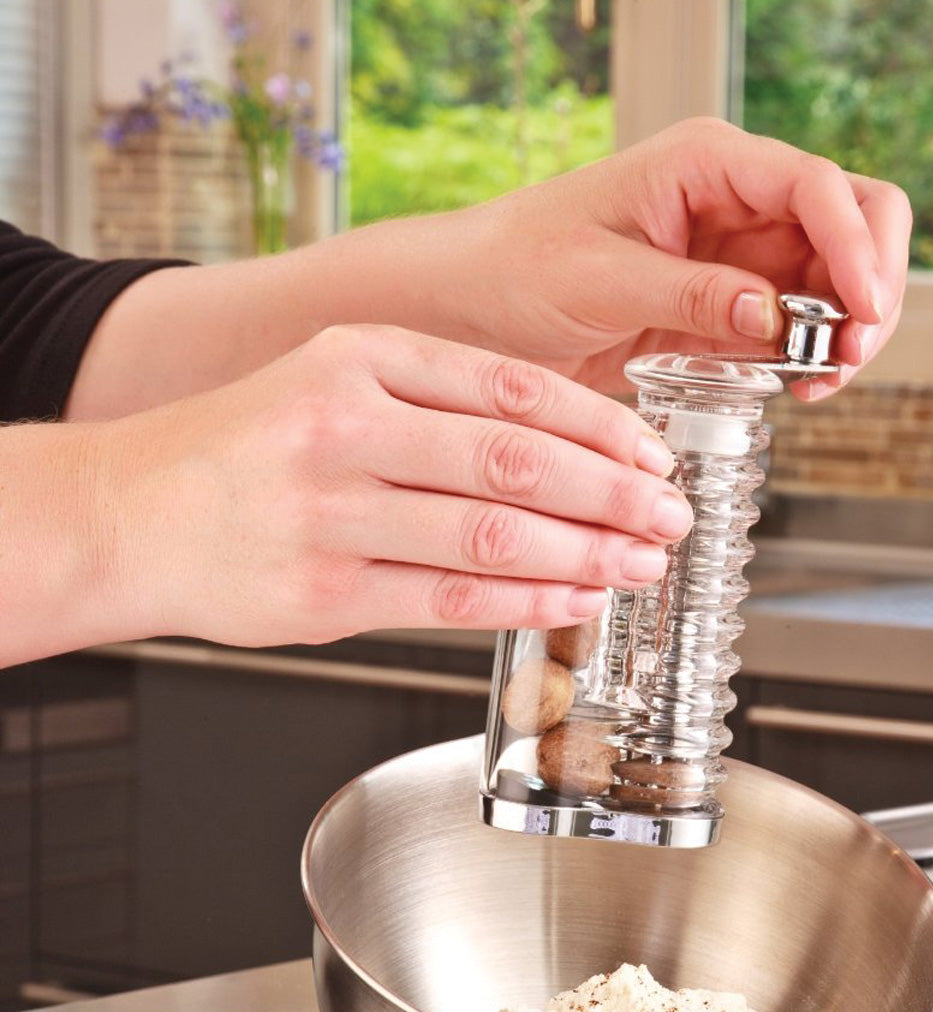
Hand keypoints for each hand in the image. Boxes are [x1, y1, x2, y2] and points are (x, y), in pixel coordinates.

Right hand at [96, 325, 691, 646]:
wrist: (131, 512)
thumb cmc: (249, 449)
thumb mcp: (336, 382)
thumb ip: (438, 404)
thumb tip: (568, 447)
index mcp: (362, 358)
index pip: (513, 386)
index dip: (602, 424)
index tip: (655, 453)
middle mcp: (347, 425)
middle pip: (517, 459)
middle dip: (613, 492)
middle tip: (670, 514)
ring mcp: (332, 512)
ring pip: (493, 533)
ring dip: (585, 552)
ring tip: (642, 562)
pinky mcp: (324, 594)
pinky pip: (451, 599)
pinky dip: (528, 602)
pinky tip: (577, 600)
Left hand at [468, 118, 911, 398]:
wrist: (477, 310)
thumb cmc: (518, 268)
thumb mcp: (601, 279)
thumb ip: (691, 294)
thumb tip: (775, 315)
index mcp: (707, 164)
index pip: (817, 187)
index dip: (856, 247)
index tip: (861, 313)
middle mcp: (735, 202)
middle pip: (852, 223)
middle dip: (869, 289)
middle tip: (847, 357)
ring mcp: (737, 256)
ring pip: (835, 281)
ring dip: (845, 332)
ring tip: (817, 384)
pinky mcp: (727, 307)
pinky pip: (796, 327)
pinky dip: (809, 358)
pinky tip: (791, 387)